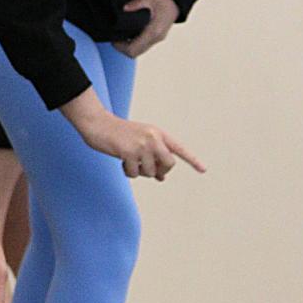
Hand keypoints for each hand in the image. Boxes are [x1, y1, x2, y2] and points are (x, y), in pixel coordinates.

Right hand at [63, 91, 205, 180]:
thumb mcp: (140, 143)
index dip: (192, 160)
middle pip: (168, 164)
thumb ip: (153, 157)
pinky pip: (135, 173)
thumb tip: (162, 177)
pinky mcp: (129, 152)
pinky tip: (121, 162)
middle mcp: (153, 138)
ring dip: (139, 171)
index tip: (203, 170)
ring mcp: (142, 145)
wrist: (98, 125)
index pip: (179, 148)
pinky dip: (128, 172)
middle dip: (158, 170)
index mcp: (158, 133)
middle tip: (147, 168)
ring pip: (150, 171)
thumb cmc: (119, 135)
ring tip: (129, 161)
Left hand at [113, 0, 180, 57]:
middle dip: (122, 48)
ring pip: (139, 50)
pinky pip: (143, 45)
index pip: (133, 49)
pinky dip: (134, 43)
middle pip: (135, 53)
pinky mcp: (158, 36)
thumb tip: (124, 8)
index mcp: (153, 31)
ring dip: (128, 46)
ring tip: (120, 35)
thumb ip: (136, 3)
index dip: (120, 47)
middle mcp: (156, 38)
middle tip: (114, 38)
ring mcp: (158, 38)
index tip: (113, 39)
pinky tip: (129, 33)